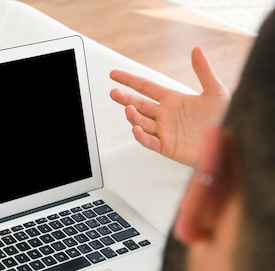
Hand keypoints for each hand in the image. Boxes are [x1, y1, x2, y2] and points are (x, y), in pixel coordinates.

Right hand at [110, 46, 229, 165]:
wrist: (230, 141)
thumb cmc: (223, 118)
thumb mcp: (215, 91)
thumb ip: (203, 71)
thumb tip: (196, 50)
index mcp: (173, 100)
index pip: (146, 87)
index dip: (130, 80)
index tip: (115, 74)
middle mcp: (165, 115)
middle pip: (139, 104)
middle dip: (125, 99)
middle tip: (114, 93)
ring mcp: (164, 131)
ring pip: (141, 122)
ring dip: (133, 116)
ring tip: (129, 109)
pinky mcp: (167, 147)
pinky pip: (150, 142)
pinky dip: (141, 136)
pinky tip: (136, 129)